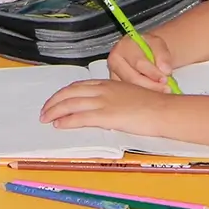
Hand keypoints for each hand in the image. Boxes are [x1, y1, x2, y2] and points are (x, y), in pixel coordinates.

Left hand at [40, 76, 167, 131]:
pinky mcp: (107, 116)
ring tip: (46, 118)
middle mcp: (103, 90)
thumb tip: (103, 107)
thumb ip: (113, 97)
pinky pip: (81, 117)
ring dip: (55, 111)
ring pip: (71, 104)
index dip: (63, 93)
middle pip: (70, 93)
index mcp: (107, 83)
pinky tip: (59, 125)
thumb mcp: (128, 94)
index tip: (55, 100)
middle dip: (54, 102)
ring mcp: (104, 102)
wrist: (164, 110)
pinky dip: (67, 121)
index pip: (78, 86)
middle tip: (44, 111)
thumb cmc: (151, 105)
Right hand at [107, 31, 177, 89]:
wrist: (144, 52)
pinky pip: (129, 95)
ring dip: (148, 92)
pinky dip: (143, 96)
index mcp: (123, 47)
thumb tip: (165, 70)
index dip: (153, 72)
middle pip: (132, 78)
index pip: (138, 62)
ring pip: (130, 89)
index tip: (165, 79)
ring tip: (162, 92)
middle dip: (151, 85)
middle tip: (166, 89)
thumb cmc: (149, 47)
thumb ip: (163, 55)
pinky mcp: (117, 86)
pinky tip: (153, 95)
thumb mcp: (158, 44)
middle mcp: (115, 61)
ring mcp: (114, 75)